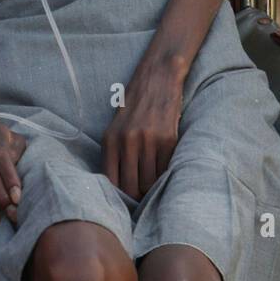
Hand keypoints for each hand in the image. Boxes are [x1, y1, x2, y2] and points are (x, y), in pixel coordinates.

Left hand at [102, 64, 183, 200]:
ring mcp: (149, 140)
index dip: (119, 197)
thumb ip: (115, 154)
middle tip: (142, 197)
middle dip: (137, 197)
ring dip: (152, 187)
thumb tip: (118, 189)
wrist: (158, 78)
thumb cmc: (134, 105)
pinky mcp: (169, 139)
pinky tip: (163, 169)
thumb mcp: (115, 127)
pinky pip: (165, 169)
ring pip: (150, 182)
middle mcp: (128, 141)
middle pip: (131, 187)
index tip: (125, 202)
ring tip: (153, 184)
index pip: (112, 182)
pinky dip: (164, 174)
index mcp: (110, 139)